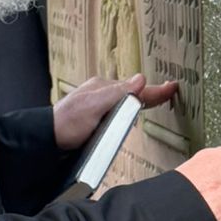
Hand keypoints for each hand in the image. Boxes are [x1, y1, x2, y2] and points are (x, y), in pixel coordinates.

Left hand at [53, 73, 178, 150]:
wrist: (47, 140)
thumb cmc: (68, 123)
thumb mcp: (94, 106)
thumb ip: (117, 93)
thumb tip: (141, 79)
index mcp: (103, 87)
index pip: (135, 88)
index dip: (155, 90)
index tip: (173, 88)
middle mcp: (101, 95)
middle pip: (131, 93)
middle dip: (150, 92)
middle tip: (168, 91)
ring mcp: (98, 107)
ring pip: (125, 101)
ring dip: (140, 99)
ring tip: (156, 98)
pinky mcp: (95, 120)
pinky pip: (118, 111)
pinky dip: (130, 109)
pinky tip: (132, 112)